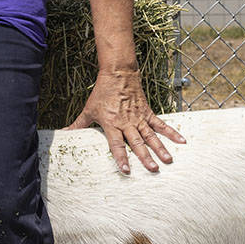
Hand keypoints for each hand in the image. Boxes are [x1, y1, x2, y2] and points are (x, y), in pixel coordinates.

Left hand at [65, 67, 185, 172]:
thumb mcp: (89, 109)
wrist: (118, 73)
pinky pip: (161, 124)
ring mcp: (139, 118)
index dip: (121, 157)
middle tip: (153, 170)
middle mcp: (127, 122)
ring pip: (151, 136)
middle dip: (145, 157)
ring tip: (168, 161)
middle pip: (137, 142)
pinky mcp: (148, 112)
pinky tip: (181, 140)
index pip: (117, 144)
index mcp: (112, 123)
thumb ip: (78, 124)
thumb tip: (63, 132)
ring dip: (160, 148)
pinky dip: (171, 132)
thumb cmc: (102, 92)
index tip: (126, 170)